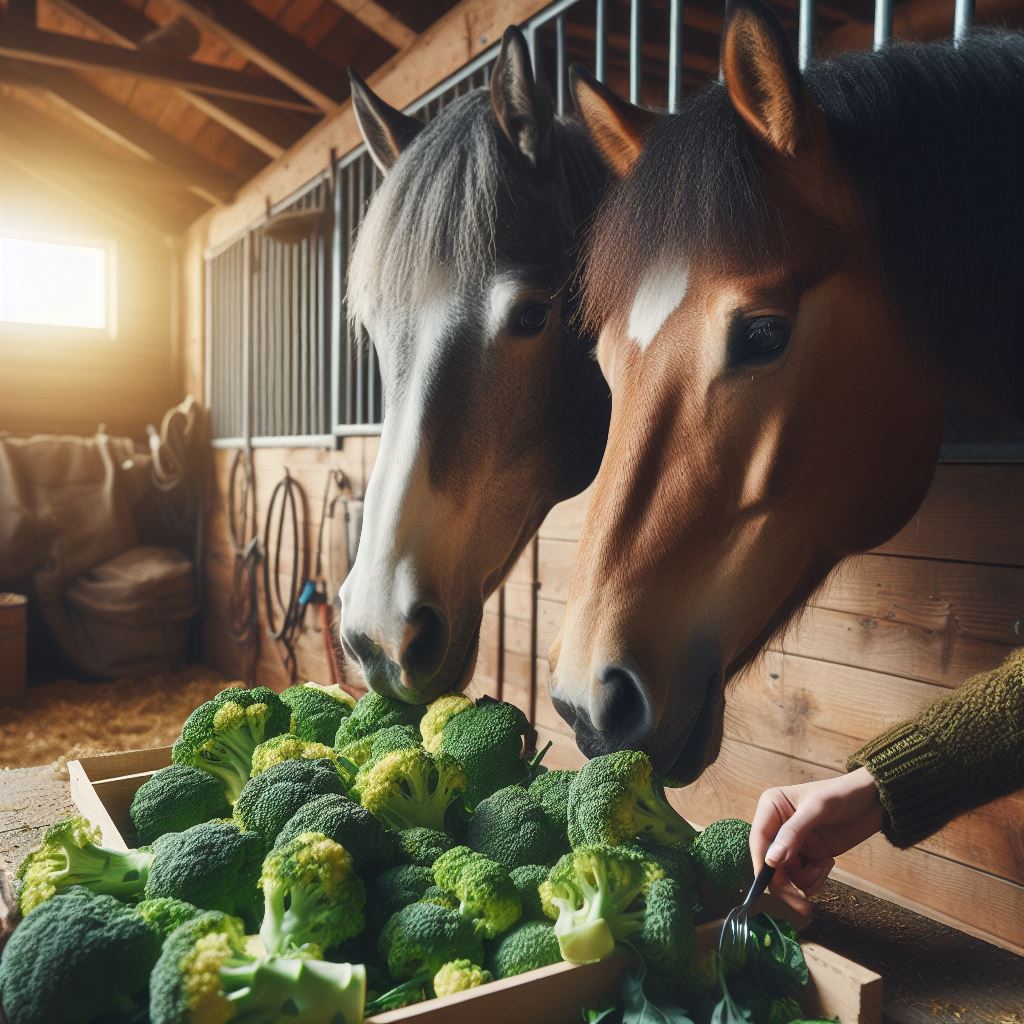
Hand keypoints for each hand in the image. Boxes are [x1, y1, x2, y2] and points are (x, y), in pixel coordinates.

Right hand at [749, 767, 883, 914]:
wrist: (875, 800)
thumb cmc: (844, 794)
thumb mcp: (818, 809)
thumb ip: (793, 833)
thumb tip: (770, 860)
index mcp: (772, 808)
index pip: (759, 841)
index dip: (762, 865)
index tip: (771, 886)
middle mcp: (779, 827)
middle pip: (771, 864)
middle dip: (785, 883)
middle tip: (800, 903)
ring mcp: (795, 843)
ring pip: (787, 875)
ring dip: (804, 880)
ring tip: (822, 868)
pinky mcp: (811, 855)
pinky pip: (804, 878)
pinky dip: (815, 878)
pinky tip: (827, 864)